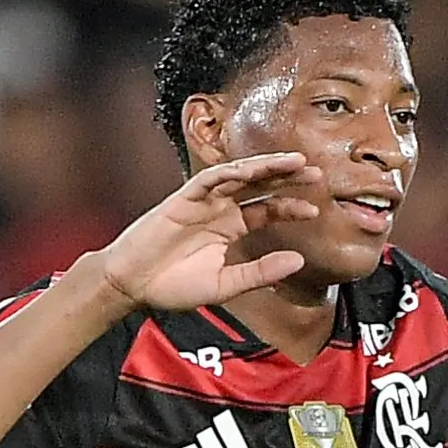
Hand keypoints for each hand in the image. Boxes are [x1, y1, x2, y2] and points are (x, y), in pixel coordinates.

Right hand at [95, 154, 324, 310]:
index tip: (315, 210)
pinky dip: (228, 172)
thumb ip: (260, 273)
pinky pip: (207, 180)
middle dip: (287, 177)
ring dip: (265, 166)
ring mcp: (202, 202)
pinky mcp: (181, 199)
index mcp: (231, 227)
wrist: (131, 285)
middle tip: (316, 173)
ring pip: (238, 176)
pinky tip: (249, 170)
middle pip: (260, 186)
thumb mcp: (225, 284)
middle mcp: (220, 209)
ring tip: (293, 162)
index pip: (267, 209)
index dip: (291, 207)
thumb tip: (298, 262)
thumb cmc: (174, 286)